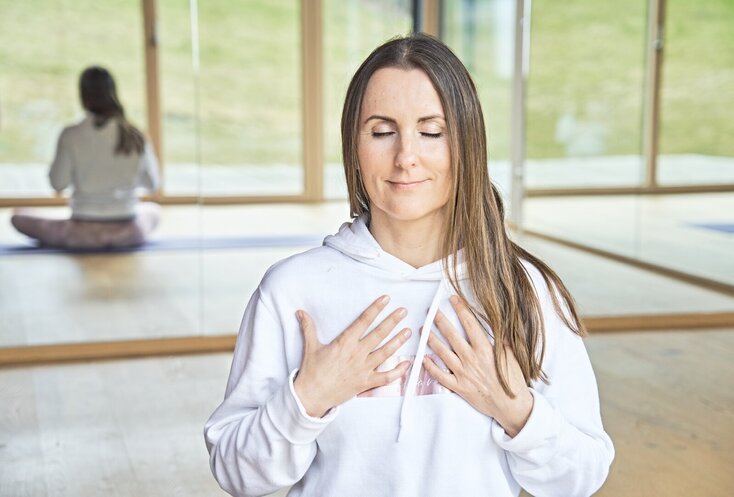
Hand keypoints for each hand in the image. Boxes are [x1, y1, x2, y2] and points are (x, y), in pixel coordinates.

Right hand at [293, 295, 411, 417]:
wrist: (312, 396)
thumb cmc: (312, 371)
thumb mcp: (310, 346)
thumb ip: (308, 328)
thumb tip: (301, 312)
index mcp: (344, 343)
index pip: (363, 321)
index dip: (375, 309)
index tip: (386, 299)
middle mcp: (357, 354)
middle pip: (379, 334)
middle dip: (392, 321)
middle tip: (403, 311)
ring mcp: (363, 369)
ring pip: (385, 352)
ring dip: (398, 341)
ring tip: (408, 331)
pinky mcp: (366, 383)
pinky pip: (386, 377)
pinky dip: (398, 371)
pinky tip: (407, 364)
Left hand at [423, 295, 533, 436]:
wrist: (512, 406)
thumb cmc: (513, 381)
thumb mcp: (511, 356)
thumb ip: (501, 341)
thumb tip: (498, 325)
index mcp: (485, 349)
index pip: (470, 324)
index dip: (461, 309)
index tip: (453, 299)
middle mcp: (471, 359)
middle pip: (451, 335)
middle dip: (440, 320)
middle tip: (431, 311)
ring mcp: (463, 373)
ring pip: (442, 352)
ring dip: (430, 340)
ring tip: (423, 330)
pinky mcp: (458, 387)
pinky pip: (440, 375)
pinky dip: (430, 366)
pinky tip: (423, 358)